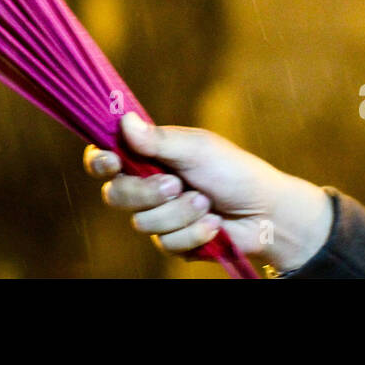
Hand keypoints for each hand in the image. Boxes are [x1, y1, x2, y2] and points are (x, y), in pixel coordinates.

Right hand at [83, 112, 333, 271]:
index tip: (112, 161)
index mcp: (147, 155)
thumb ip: (158, 139)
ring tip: (207, 203)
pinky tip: (214, 224)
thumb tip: (123, 121)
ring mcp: (157, 216)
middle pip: (116, 195)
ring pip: (143, 222)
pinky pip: (166, 243)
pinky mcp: (172, 242)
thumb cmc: (232, 169)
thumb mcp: (196, 148)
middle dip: (147, 193)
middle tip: (177, 184)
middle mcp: (146, 186)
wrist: (264, 211)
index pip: (105, 158)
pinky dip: (194, 233)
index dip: (100, 161)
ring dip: (180, 213)